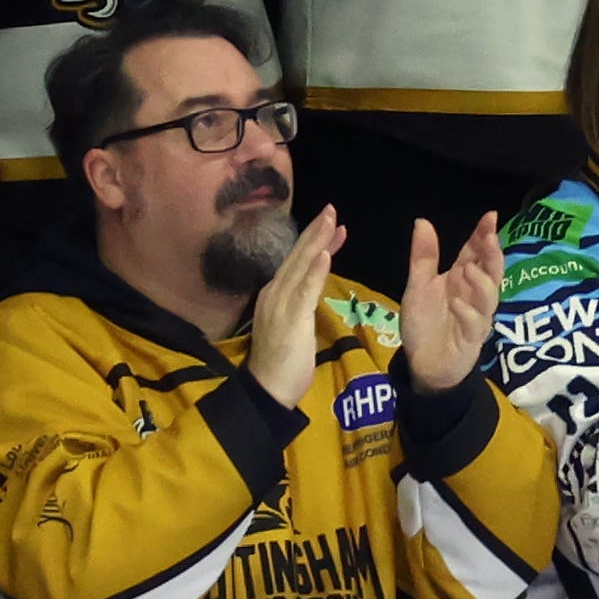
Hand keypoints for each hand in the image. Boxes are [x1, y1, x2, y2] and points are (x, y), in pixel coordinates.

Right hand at [242, 202, 342, 406]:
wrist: (267, 389)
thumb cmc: (282, 362)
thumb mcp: (293, 326)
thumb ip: (300, 305)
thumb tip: (312, 288)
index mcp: (276, 294)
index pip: (298, 262)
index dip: (315, 241)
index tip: (331, 223)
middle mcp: (275, 293)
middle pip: (298, 257)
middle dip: (316, 232)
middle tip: (332, 208)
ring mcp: (280, 305)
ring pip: (301, 267)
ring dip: (317, 242)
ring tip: (331, 220)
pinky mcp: (290, 319)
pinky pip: (304, 291)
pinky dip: (315, 271)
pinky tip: (324, 254)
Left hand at [399, 207, 505, 391]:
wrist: (424, 364)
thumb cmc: (425, 323)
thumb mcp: (418, 285)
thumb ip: (424, 256)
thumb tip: (423, 221)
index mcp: (462, 280)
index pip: (476, 253)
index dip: (483, 235)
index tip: (490, 217)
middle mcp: (473, 296)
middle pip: (490, 272)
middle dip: (492, 255)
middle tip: (490, 238)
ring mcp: (476, 318)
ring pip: (488, 298)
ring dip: (481, 284)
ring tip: (469, 270)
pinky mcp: (471, 340)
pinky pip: (474, 325)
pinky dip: (467, 314)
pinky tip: (457, 304)